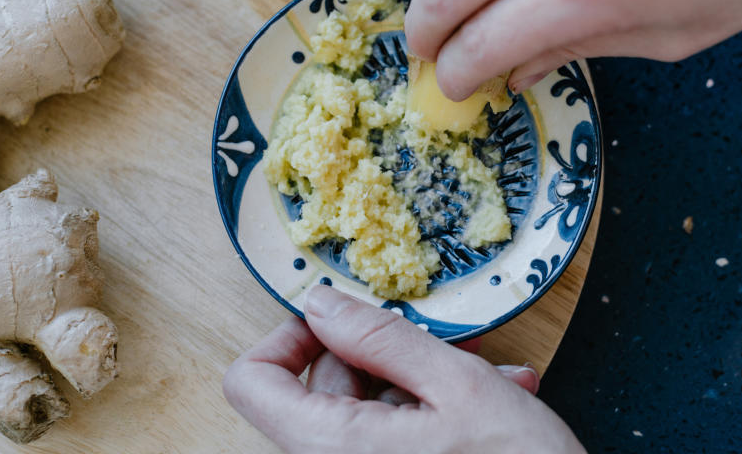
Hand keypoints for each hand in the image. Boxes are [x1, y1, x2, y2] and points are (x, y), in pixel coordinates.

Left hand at [223, 285, 585, 453]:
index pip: (251, 381)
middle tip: (445, 342)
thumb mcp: (456, 386)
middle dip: (384, 353)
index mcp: (331, 447)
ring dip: (422, 379)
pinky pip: (388, 434)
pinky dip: (431, 411)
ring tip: (488, 376)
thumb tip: (319, 302)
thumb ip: (379, 338)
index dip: (286, 337)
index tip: (338, 319)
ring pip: (364, 407)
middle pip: (318, 388)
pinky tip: (491, 402)